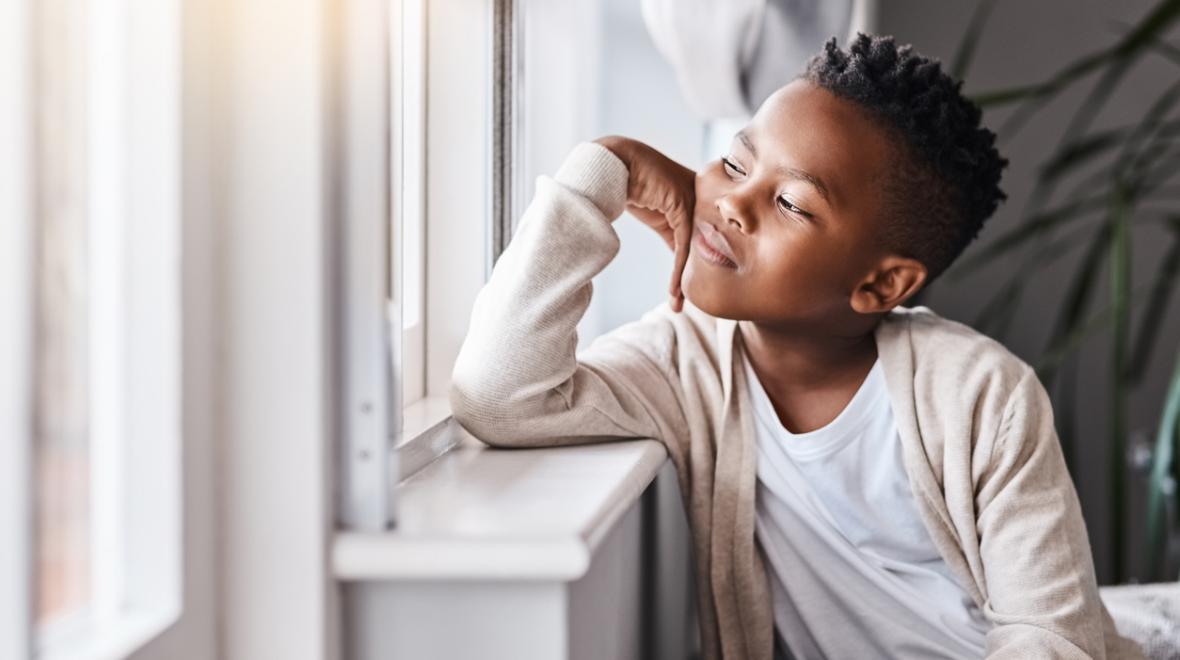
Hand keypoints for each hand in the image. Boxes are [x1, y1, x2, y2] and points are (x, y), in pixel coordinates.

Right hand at [594, 136, 694, 312]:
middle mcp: (701, 196)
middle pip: (704, 244)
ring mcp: (695, 200)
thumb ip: (669, 230)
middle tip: (690, 304)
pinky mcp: (684, 208)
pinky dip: (678, 272)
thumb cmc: (628, 183)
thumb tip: (673, 258)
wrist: (613, 163)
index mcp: (697, 194)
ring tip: (679, 305)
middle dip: (700, 275)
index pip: (701, 235)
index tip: (690, 291)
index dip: (696, 263)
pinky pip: (683, 247)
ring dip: (685, 280)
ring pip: (695, 248)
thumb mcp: (654, 211)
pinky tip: (674, 293)